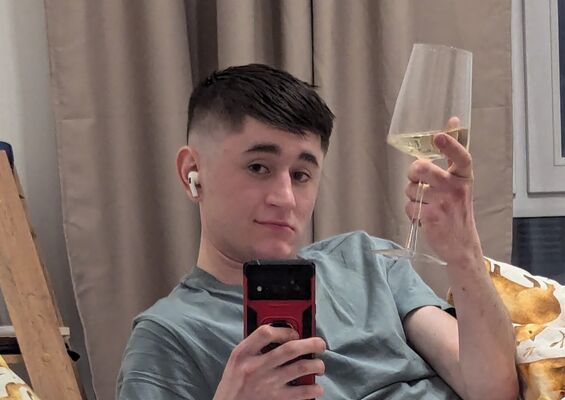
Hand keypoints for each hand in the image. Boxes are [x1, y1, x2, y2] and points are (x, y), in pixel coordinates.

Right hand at [213, 324, 325, 399]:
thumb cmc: (234, 383)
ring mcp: (266, 384)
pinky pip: (300, 393)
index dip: (284, 329)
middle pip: (289, 350)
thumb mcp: (237, 359)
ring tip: (320, 366)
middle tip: (320, 344)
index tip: (294, 332)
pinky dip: (312, 389)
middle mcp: (255, 367)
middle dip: (310, 344)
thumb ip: (255, 345)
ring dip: (315, 365)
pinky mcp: (275, 399)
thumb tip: (281, 334)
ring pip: (299, 369)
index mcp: (243, 353)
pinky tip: (317, 387)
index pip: (265, 333)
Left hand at [404, 123, 481, 264]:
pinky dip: (411, 212)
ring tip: (426, 204)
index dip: (450, 144)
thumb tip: (452, 120)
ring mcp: (444, 203)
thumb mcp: (460, 181)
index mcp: (464, 177)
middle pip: (422, 168)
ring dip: (412, 197)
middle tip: (416, 179)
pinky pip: (409, 206)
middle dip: (412, 172)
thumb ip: (453, 153)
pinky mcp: (431, 217)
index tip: (438, 135)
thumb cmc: (457, 210)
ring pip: (411, 189)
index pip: (462, 157)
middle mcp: (456, 188)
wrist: (461, 245)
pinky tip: (423, 217)